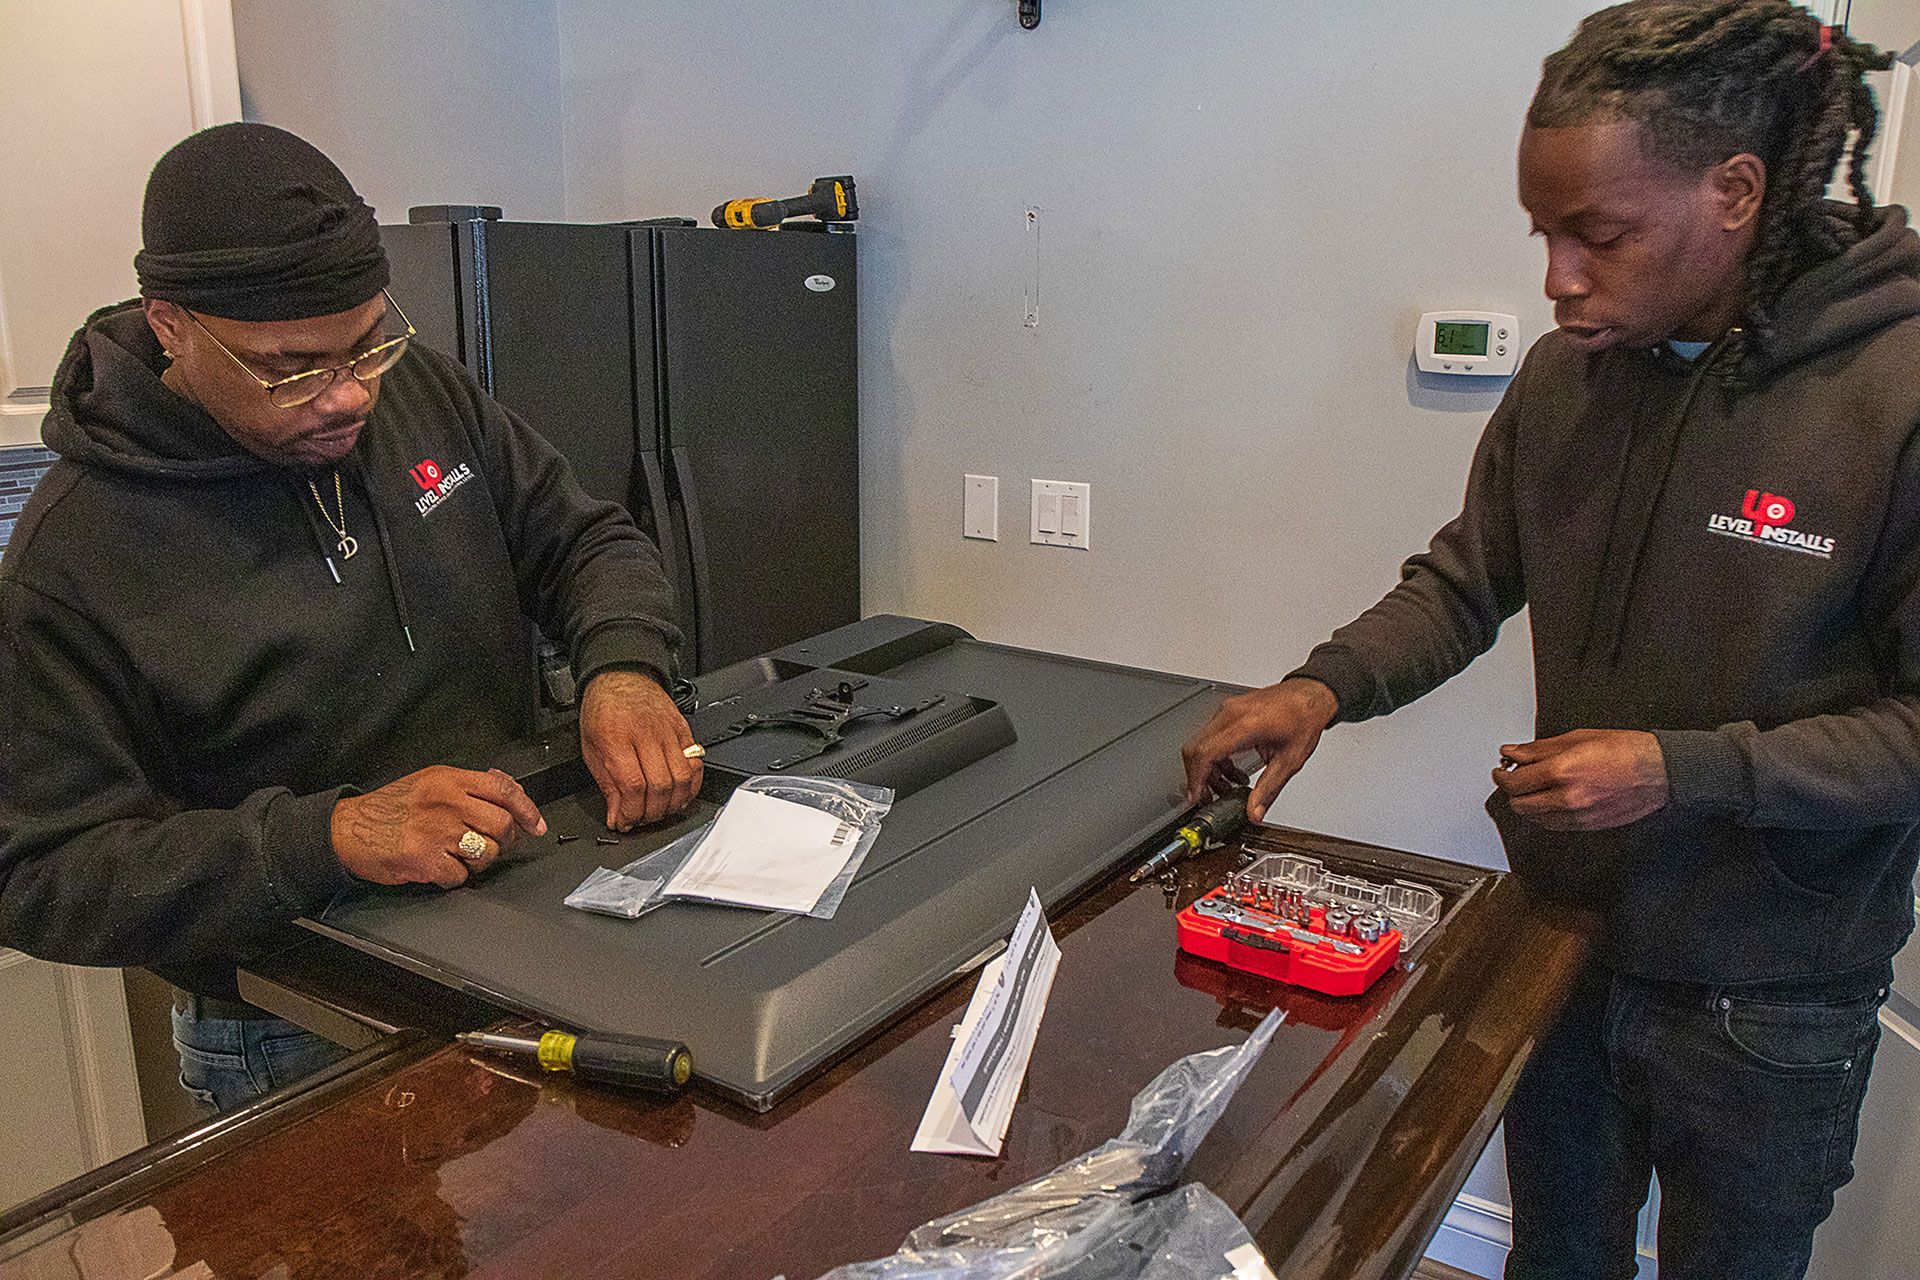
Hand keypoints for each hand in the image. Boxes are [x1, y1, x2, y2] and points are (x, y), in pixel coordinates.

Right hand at [330, 766, 545, 886]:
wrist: (347, 830)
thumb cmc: (388, 808)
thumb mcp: (428, 782)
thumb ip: (467, 786)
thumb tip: (507, 789)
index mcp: (449, 780)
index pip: (503, 788)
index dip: (527, 808)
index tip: (537, 824)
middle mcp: (447, 802)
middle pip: (502, 824)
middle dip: (507, 840)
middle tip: (497, 844)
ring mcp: (437, 832)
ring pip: (487, 852)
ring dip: (480, 860)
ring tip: (460, 855)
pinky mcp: (426, 860)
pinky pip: (461, 876)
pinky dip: (454, 877)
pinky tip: (439, 866)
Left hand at [580, 670, 702, 829]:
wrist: (621, 677)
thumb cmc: (603, 710)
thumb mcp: (591, 748)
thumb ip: (607, 784)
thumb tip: (618, 816)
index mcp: (616, 738)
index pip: (632, 785)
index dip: (630, 811)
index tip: (625, 822)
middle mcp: (645, 734)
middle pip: (660, 785)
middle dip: (651, 812)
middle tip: (641, 819)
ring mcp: (668, 732)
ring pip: (681, 778)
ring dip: (672, 803)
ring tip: (659, 810)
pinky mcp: (684, 732)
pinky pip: (696, 764)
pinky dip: (691, 786)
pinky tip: (679, 795)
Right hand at [1181, 677, 1338, 823]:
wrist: (1310, 694)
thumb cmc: (1304, 719)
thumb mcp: (1290, 760)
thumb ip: (1268, 789)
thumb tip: (1254, 812)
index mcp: (1245, 725)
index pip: (1206, 752)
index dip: (1196, 778)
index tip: (1197, 796)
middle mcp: (1231, 714)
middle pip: (1196, 748)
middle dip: (1197, 777)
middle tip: (1208, 796)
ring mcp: (1227, 709)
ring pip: (1200, 742)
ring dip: (1207, 768)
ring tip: (1226, 786)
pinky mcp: (1228, 710)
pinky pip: (1210, 735)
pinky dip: (1214, 756)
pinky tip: (1231, 769)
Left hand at [1491, 729, 1667, 830]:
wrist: (1659, 772)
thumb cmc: (1626, 751)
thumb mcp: (1578, 738)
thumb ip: (1539, 749)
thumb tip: (1514, 753)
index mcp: (1562, 772)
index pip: (1515, 783)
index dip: (1502, 776)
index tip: (1501, 770)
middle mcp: (1567, 798)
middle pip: (1520, 805)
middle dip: (1512, 791)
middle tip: (1513, 778)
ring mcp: (1578, 816)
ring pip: (1535, 818)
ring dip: (1527, 803)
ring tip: (1532, 787)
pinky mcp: (1587, 826)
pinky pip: (1553, 825)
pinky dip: (1544, 815)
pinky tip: (1548, 801)